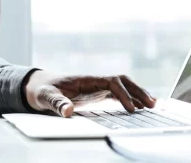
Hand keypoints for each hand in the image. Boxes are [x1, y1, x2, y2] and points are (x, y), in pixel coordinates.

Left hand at [23, 71, 155, 117]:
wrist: (38, 86)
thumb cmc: (43, 90)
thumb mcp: (46, 97)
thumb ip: (57, 103)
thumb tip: (68, 111)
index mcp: (85, 79)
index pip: (111, 82)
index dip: (123, 94)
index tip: (131, 108)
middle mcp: (94, 80)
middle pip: (122, 80)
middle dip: (137, 90)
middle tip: (152, 104)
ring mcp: (96, 86)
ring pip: (122, 86)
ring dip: (137, 93)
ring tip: (152, 105)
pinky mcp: (96, 93)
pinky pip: (117, 94)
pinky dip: (129, 99)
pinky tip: (138, 107)